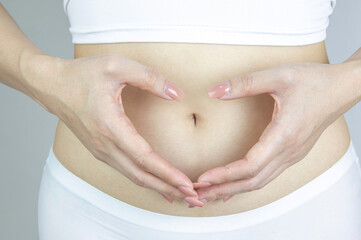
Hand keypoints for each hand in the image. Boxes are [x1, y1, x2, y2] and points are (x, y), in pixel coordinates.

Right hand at [26, 53, 203, 205]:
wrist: (51, 86)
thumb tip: (177, 93)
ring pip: (133, 176)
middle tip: (194, 197)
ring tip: (181, 193)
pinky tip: (157, 183)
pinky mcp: (100, 150)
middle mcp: (104, 145)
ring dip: (158, 187)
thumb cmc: (81, 75)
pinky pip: (126, 170)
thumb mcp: (116, 65)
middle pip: (141, 176)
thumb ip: (149, 78)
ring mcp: (100, 151)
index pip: (144, 158)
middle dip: (169, 188)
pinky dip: (145, 179)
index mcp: (110, 126)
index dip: (168, 173)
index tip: (188, 184)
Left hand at [193, 62, 358, 202]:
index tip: (202, 178)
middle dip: (223, 189)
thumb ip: (245, 83)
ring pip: (260, 181)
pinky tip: (235, 185)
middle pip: (252, 181)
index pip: (250, 166)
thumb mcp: (279, 75)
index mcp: (285, 135)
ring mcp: (293, 155)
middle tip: (198, 194)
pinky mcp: (293, 153)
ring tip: (211, 193)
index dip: (224, 174)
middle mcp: (289, 151)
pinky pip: (268, 175)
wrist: (344, 88)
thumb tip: (213, 91)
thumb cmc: (315, 81)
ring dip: (234, 189)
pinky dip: (248, 183)